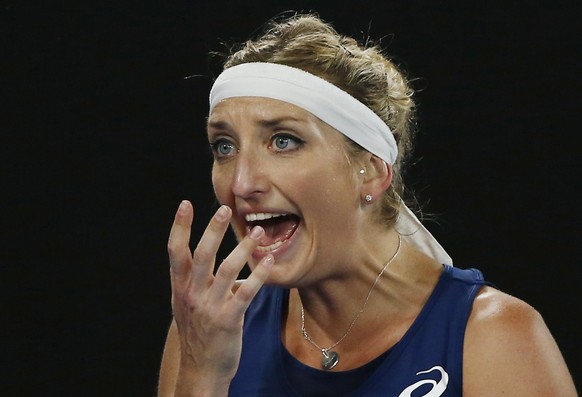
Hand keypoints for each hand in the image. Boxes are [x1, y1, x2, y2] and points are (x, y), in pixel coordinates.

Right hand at [167, 200, 273, 393]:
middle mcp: (191, 294)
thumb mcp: (187, 304)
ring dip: (243, 248)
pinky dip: (259, 274)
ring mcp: (209, 306)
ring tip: (257, 232)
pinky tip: (269, 260)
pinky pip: (246, 292)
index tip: (185, 204)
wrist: (201, 370)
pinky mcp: (229, 319)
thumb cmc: (198, 333)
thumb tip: (219, 258)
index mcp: (180, 287)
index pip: (175, 251)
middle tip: (225, 209)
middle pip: (201, 255)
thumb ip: (197, 281)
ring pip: (227, 270)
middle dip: (212, 230)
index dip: (179, 226)